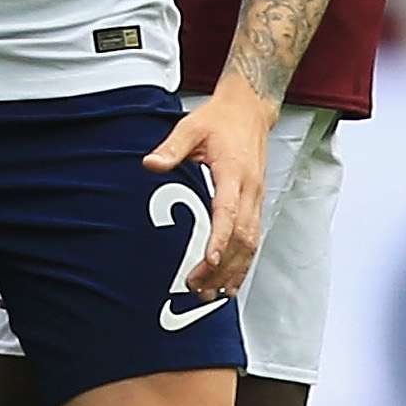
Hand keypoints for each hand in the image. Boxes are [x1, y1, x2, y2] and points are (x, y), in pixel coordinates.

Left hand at [143, 83, 278, 299]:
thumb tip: (150, 165)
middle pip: (240, 237)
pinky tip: (230, 281)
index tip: (207, 260)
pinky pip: (253, 239)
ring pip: (250, 243)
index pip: (228, 212)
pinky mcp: (255, 204)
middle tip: (198, 288)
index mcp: (234, 173)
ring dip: (233, 271)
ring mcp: (256, 199)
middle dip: (221, 266)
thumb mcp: (190, 126)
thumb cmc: (220, 119)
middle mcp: (250, 191)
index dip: (218, 238)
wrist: (250, 111)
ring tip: (213, 295)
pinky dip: (243, 263)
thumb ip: (171, 148)